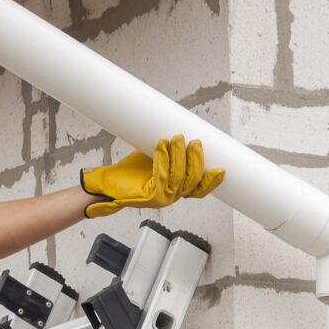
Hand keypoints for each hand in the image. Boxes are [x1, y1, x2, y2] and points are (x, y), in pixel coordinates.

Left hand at [80, 134, 224, 218]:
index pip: (200, 190)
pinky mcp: (151, 196)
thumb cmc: (130, 171)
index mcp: (176, 190)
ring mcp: (163, 198)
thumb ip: (170, 151)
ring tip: (178, 137)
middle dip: (197, 160)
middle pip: (192, 181)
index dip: (212, 181)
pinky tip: (161, 144)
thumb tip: (180, 130)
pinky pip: (161, 175)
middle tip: (195, 141)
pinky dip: (163, 157)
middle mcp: (172, 197)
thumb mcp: (155, 158)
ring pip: (179, 177)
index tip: (221, 169)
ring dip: (180, 155)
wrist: (107, 183)